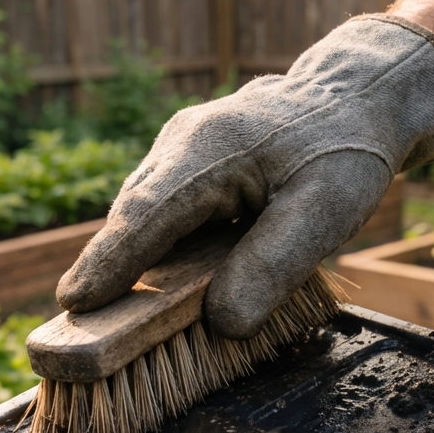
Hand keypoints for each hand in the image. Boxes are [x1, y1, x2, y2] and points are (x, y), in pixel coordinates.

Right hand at [56, 14, 433, 337]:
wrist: (357, 100)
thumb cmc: (345, 153)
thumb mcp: (325, 211)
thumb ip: (275, 264)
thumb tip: (221, 322)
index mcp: (213, 148)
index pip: (149, 213)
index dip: (113, 261)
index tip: (77, 303)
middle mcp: (184, 143)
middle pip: (134, 215)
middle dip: (106, 270)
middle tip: (78, 333)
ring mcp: (182, 151)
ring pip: (143, 214)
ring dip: (126, 263)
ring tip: (106, 321)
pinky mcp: (190, 168)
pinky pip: (161, 213)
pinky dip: (153, 251)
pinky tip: (152, 288)